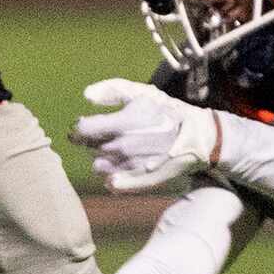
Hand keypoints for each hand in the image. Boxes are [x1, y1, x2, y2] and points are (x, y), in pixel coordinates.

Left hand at [72, 77, 221, 193]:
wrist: (195, 136)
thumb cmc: (165, 111)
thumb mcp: (140, 92)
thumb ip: (110, 90)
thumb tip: (86, 95)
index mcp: (121, 124)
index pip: (82, 130)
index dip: (78, 127)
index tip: (84, 125)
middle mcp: (121, 148)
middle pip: (88, 148)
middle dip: (93, 141)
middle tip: (105, 134)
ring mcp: (128, 166)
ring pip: (98, 166)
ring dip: (102, 157)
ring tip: (118, 148)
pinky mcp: (136, 181)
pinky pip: (111, 183)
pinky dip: (111, 176)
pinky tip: (118, 168)